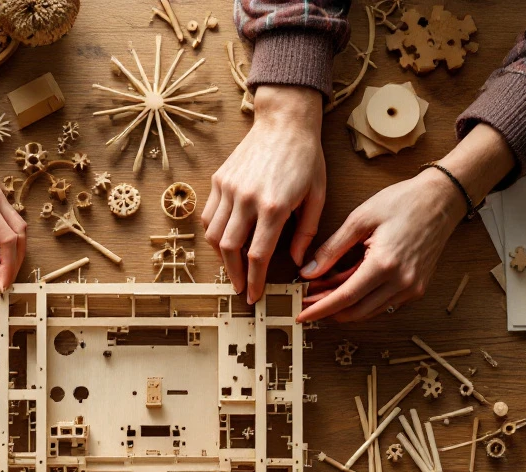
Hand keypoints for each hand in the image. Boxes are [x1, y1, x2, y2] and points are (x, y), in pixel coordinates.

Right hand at [201, 85, 325, 304]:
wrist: (284, 121)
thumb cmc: (306, 158)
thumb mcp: (317, 196)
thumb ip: (306, 232)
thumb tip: (297, 262)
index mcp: (274, 205)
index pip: (258, 255)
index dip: (255, 280)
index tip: (254, 296)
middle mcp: (246, 198)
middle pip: (231, 250)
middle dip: (234, 275)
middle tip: (240, 289)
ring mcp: (229, 189)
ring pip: (214, 235)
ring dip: (221, 258)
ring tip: (232, 269)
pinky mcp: (219, 180)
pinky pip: (209, 216)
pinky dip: (213, 234)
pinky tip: (224, 243)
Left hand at [296, 168, 464, 322]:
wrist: (442, 199)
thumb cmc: (403, 202)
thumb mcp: (360, 219)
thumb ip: (332, 249)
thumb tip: (309, 272)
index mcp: (385, 264)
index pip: (345, 298)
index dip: (320, 309)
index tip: (302, 314)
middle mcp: (401, 282)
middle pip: (356, 311)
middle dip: (328, 310)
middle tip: (306, 301)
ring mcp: (412, 288)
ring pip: (369, 311)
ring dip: (344, 306)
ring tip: (323, 291)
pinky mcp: (417, 288)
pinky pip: (383, 304)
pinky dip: (362, 300)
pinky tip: (347, 286)